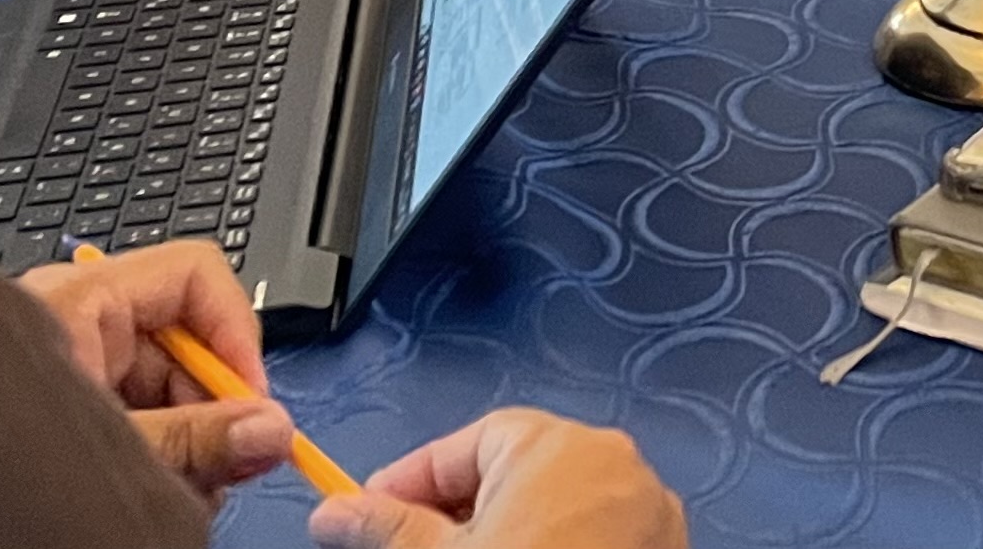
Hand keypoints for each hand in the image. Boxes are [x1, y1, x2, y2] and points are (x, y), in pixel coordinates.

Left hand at [19, 240, 290, 505]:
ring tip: (180, 489)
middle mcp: (74, 317)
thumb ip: (196, 439)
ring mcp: (67, 358)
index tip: (252, 404)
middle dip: (212, 405)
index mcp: (82, 299)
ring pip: (164, 382)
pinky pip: (133, 408)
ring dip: (189, 437)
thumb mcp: (113, 445)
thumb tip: (269, 428)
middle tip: (225, 465)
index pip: (196, 275)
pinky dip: (154, 448)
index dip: (236, 335)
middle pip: (185, 338)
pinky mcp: (60, 398)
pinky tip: (150, 487)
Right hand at [308, 410, 684, 548]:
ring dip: (503, 533)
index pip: (464, 444)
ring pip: (553, 507)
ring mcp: (646, 511)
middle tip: (404, 545)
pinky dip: (552, 548)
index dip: (408, 480)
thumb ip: (386, 528)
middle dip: (454, 511)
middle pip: (511, 473)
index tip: (365, 509)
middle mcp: (611, 464)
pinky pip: (593, 535)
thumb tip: (336, 513)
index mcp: (557, 445)